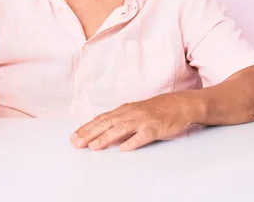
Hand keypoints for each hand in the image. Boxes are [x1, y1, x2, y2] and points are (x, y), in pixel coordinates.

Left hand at [71, 92, 195, 150]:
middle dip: (90, 133)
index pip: (101, 119)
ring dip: (106, 138)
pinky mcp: (155, 128)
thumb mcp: (135, 112)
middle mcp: (131, 113)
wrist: (180, 105)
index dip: (87, 128)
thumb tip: (103, 132)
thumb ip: (120, 121)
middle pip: (107, 123)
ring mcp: (143, 120)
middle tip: (77, 143)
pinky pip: (143, 136)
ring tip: (94, 146)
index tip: (74, 136)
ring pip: (121, 129)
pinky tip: (124, 148)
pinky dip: (133, 142)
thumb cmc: (156, 110)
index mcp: (124, 110)